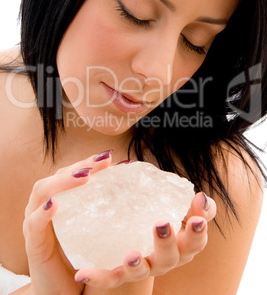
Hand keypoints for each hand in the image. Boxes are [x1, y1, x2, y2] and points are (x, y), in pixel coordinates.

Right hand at [23, 151, 112, 294]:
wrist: (63, 292)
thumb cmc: (80, 258)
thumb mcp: (94, 230)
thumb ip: (104, 211)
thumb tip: (132, 190)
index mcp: (60, 202)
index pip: (71, 173)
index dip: (88, 162)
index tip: (110, 157)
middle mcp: (44, 207)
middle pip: (57, 175)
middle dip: (80, 165)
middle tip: (103, 161)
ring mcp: (36, 224)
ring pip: (42, 191)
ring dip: (63, 181)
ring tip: (85, 176)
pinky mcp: (33, 244)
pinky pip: (33, 224)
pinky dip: (43, 212)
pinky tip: (55, 204)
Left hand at [75, 192, 215, 288]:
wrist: (129, 241)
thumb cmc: (156, 217)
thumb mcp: (175, 207)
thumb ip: (189, 201)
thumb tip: (201, 196)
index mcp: (181, 243)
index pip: (196, 238)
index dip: (199, 227)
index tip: (197, 213)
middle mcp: (165, 259)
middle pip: (174, 257)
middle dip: (169, 242)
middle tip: (162, 223)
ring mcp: (143, 267)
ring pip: (145, 271)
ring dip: (138, 264)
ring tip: (131, 255)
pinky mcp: (120, 273)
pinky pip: (110, 277)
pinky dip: (98, 276)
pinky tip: (83, 273)